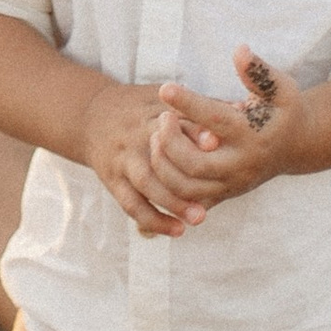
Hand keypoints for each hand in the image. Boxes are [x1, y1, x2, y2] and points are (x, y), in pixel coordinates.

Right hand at [74, 75, 213, 237]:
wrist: (90, 116)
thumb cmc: (140, 108)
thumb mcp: (164, 99)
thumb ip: (198, 108)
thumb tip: (240, 109)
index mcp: (152, 113)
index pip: (174, 122)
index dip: (193, 131)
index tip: (215, 143)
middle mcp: (136, 135)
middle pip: (158, 155)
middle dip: (184, 174)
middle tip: (213, 191)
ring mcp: (123, 159)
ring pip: (145, 183)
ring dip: (172, 203)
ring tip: (199, 218)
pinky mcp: (112, 179)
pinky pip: (130, 203)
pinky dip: (152, 219)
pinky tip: (176, 231)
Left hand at [150, 46, 305, 212]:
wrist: (296, 146)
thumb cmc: (282, 109)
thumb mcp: (279, 87)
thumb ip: (259, 71)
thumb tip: (239, 50)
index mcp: (252, 134)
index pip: (215, 120)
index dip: (187, 103)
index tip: (165, 88)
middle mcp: (241, 164)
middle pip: (194, 165)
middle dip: (169, 143)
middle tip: (161, 118)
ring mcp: (231, 184)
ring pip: (186, 189)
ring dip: (163, 166)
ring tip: (156, 138)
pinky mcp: (224, 195)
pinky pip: (188, 204)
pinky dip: (169, 191)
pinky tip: (158, 165)